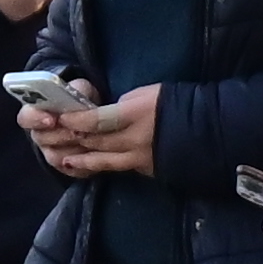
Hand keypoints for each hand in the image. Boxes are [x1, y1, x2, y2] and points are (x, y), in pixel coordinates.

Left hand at [17, 83, 168, 180]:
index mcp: (135, 114)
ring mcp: (141, 157)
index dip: (77, 121)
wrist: (206, 129)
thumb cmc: (174, 103)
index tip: (62, 119)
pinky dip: (103, 166)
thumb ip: (121, 106)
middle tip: (57, 138)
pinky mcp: (147, 169)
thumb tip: (102, 114)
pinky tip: (92, 167)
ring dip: (84, 160)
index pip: (98, 120)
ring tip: (66, 161)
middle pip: (98, 141)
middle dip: (76, 140)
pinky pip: (120, 167)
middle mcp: (135, 138)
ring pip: (106, 160)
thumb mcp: (146, 94)